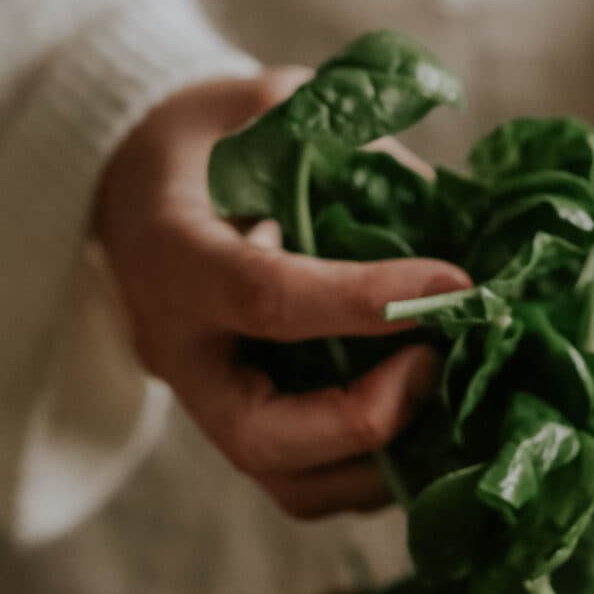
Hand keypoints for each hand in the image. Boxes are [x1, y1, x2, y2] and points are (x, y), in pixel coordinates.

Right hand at [94, 70, 468, 519]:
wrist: (130, 180)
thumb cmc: (209, 136)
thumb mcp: (271, 110)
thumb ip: (354, 154)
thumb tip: (463, 217)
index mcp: (172, 254)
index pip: (265, 297)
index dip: (365, 302)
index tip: (454, 284)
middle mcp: (178, 347)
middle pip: (260, 435)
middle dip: (366, 419)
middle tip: (437, 366)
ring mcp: (201, 397)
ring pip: (286, 482)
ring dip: (380, 463)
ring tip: (448, 401)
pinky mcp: (236, 421)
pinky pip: (304, 479)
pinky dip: (373, 466)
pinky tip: (429, 416)